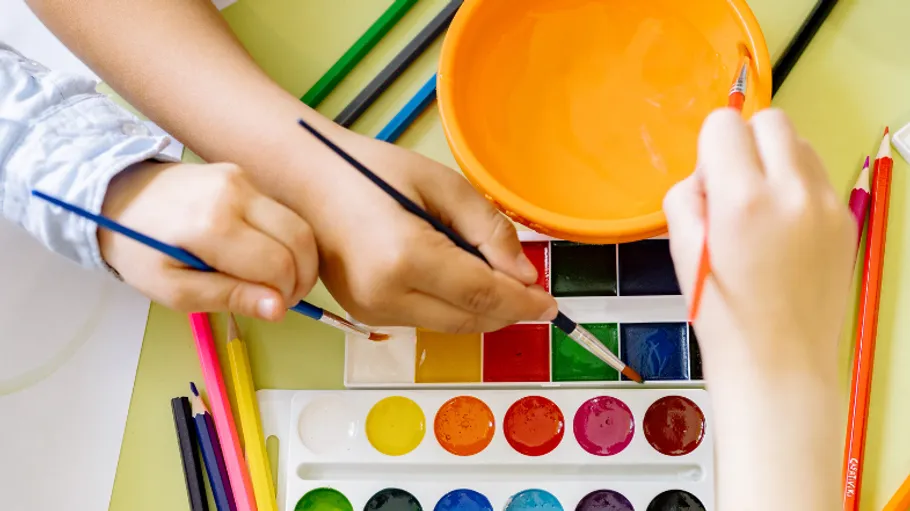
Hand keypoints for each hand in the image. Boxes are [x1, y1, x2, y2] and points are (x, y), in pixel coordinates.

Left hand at [99, 162, 317, 320]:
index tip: (274, 308)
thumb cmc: (141, 251)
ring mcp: (242, 178)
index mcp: (212, 225)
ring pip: (297, 223)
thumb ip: (229, 297)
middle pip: (299, 239)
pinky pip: (281, 211)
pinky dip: (284, 238)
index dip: (285, 293)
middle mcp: (235, 193)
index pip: (278, 264)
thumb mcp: (175, 290)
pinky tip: (264, 253)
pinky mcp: (243, 173)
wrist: (117, 196)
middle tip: (286, 298)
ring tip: (278, 279)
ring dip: (298, 256)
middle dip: (302, 276)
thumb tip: (278, 308)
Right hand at [293, 127, 556, 332]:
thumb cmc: (370, 173)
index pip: (482, 295)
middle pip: (470, 321)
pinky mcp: (365, 315)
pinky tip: (454, 274)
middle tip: (531, 289)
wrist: (306, 184)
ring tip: (490, 272)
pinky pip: (426, 320)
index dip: (523, 303)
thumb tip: (524, 276)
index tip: (551, 303)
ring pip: (450, 326)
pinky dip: (452, 305)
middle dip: (508, 309)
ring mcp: (372, 311)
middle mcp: (386, 296)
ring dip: (480, 308)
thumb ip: (489, 229)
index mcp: (405, 258)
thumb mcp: (441, 184)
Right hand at [664, 108, 854, 373]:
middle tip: (733, 188)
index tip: (707, 184)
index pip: (725, 124)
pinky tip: (783, 230)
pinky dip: (796, 187)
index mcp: (742, 198)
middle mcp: (792, 191)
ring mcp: (827, 205)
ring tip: (760, 210)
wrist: (778, 366)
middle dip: (745, 142)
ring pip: (800, 144)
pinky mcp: (846, 221)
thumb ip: (686, 196)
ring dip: (775, 161)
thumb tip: (706, 175)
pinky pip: (818, 178)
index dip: (708, 148)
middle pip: (770, 120)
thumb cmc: (720, 315)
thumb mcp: (680, 250)